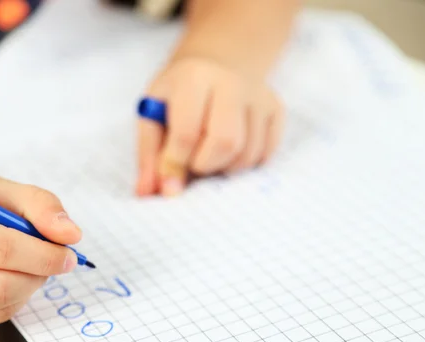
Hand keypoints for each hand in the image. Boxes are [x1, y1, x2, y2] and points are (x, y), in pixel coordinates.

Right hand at [0, 166, 81, 325]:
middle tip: (57, 261)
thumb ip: (39, 205)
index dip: (41, 254)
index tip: (68, 253)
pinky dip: (15, 299)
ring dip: (29, 287)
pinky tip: (14, 277)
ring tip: (33, 264)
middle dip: (38, 275)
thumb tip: (71, 235)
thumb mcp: (0, 188)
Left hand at [136, 57, 284, 196]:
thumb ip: (148, 155)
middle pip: (226, 143)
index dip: (175, 165)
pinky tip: (229, 151)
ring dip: (224, 169)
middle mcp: (232, 82)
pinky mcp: (276, 109)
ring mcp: (259, 95)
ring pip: (247, 155)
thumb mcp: (152, 116)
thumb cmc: (177, 97)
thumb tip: (148, 192)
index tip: (168, 184)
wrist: (214, 66)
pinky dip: (243, 164)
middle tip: (193, 164)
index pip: (186, 133)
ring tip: (209, 155)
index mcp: (194, 78)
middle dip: (205, 166)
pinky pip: (264, 155)